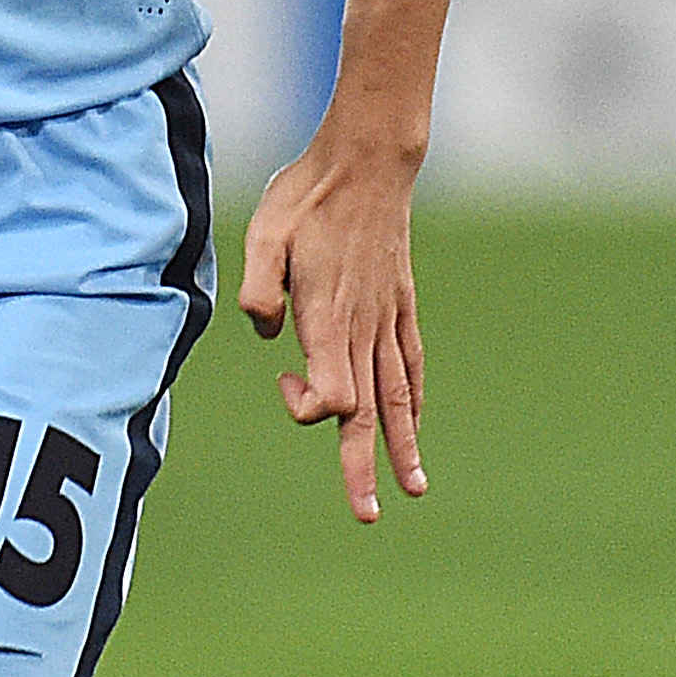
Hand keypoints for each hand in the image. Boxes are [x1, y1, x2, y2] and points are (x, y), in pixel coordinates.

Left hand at [237, 140, 426, 524]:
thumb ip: (259, 286)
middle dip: (365, 467)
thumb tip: (264, 331)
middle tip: (368, 515)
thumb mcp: (263, 233)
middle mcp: (364, 326)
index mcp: (329, 317)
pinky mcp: (399, 304)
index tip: (284, 380)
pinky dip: (413, 399)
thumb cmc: (305, 195)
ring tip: (415, 488)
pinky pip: (410, 362)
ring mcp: (387, 317)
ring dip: (403, 444)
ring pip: (397, 395)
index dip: (310, 407)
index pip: (333, 394)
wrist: (367, 161)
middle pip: (367, 411)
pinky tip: (414, 424)